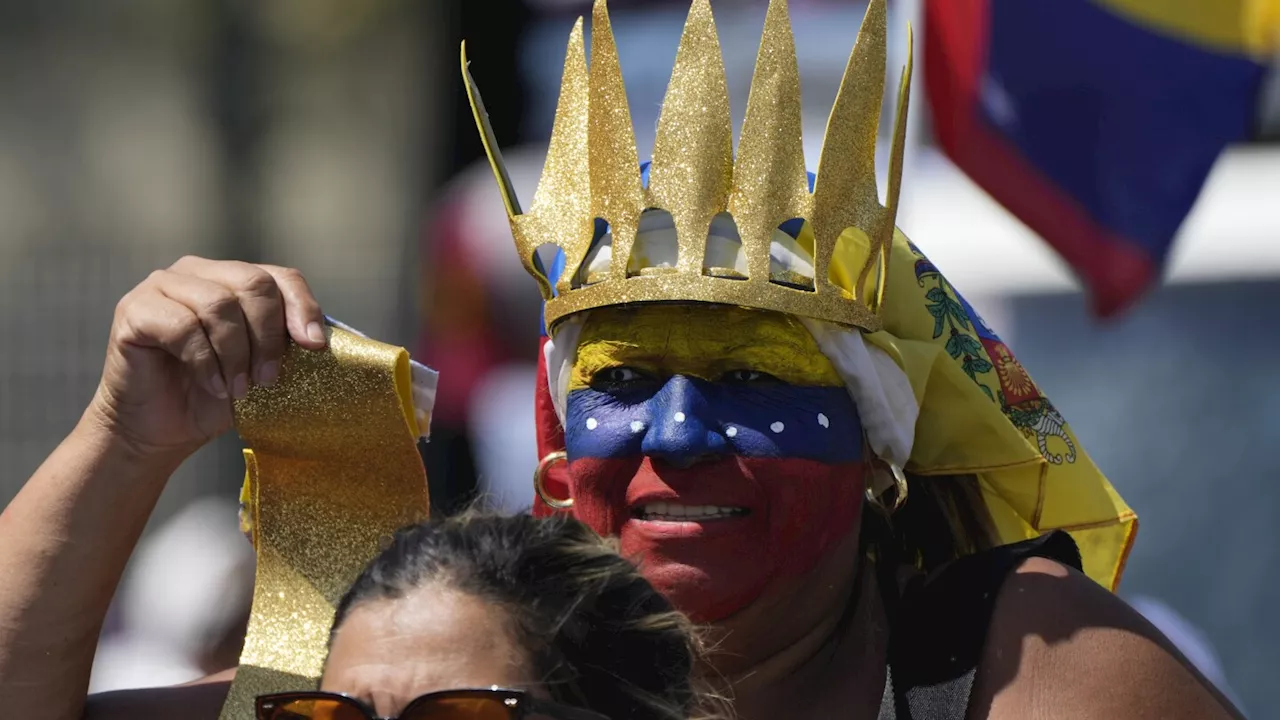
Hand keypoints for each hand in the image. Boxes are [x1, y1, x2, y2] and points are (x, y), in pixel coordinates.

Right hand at [85, 256, 327, 461]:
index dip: (302, 308)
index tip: (313, 346)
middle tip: (268, 379)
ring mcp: (162, 285)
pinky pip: (182, 326)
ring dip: (236, 354)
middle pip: (253, 284)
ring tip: (239, 389)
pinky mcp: (134, 309)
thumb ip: (287, 342)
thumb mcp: (261, 366)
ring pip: (218, 304)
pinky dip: (205, 361)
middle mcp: (198, 272)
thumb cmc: (214, 396)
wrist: (159, 429)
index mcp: (233, 278)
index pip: (281, 277)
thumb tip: (325, 337)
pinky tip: (213, 385)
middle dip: (268, 336)